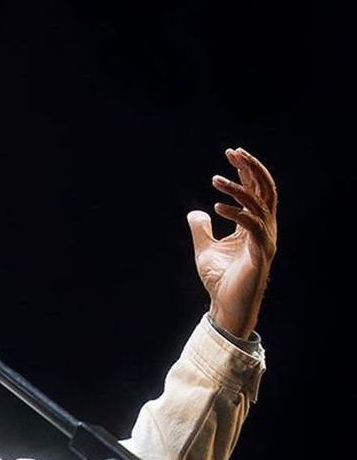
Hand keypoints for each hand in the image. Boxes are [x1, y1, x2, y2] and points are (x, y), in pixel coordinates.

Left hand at [187, 146, 277, 340]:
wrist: (225, 306)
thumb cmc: (220, 280)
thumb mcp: (204, 249)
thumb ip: (201, 230)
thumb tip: (194, 212)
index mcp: (254, 225)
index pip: (256, 189)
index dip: (246, 170)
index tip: (231, 153)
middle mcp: (264, 228)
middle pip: (265, 190)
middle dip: (251, 168)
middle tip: (234, 153)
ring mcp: (265, 239)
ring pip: (259, 204)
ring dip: (237, 189)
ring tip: (215, 180)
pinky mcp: (260, 252)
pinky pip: (251, 226)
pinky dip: (236, 214)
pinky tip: (216, 208)